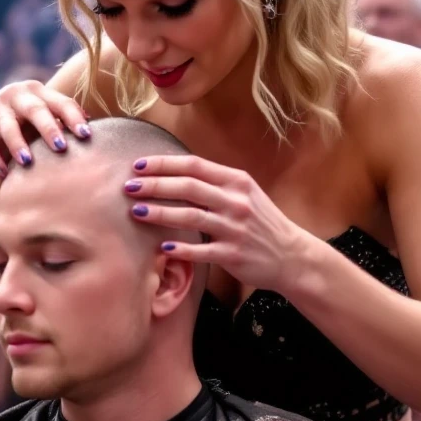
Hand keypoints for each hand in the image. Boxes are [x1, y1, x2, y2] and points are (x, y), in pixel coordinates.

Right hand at [0, 80, 90, 175]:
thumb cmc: (22, 123)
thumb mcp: (41, 118)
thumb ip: (64, 121)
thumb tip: (100, 129)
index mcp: (38, 92)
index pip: (60, 102)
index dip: (73, 117)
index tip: (86, 135)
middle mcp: (16, 95)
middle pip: (35, 109)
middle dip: (48, 128)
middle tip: (60, 147)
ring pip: (7, 126)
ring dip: (17, 144)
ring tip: (27, 163)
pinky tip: (3, 173)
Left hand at [123, 155, 304, 293]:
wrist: (292, 256)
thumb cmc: (261, 223)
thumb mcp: (244, 194)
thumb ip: (214, 183)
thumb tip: (173, 173)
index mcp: (237, 181)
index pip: (194, 166)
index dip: (163, 164)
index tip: (138, 166)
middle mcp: (236, 202)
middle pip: (188, 187)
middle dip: (155, 186)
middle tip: (129, 187)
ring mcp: (235, 229)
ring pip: (191, 216)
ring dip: (160, 213)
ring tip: (136, 212)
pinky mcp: (233, 255)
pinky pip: (201, 251)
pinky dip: (181, 248)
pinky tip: (162, 247)